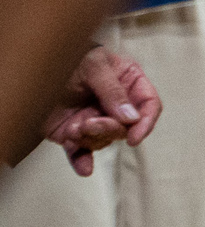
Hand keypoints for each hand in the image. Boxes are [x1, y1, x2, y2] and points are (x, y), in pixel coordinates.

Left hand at [42, 46, 159, 174]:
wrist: (35, 64)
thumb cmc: (69, 57)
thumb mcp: (94, 65)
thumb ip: (113, 90)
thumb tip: (131, 118)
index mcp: (128, 82)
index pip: (149, 105)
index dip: (146, 122)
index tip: (134, 137)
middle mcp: (115, 104)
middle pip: (125, 127)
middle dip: (108, 129)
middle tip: (89, 123)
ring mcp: (95, 119)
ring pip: (104, 140)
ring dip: (90, 138)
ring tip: (74, 128)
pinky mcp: (74, 131)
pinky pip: (81, 151)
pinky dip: (82, 161)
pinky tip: (84, 169)